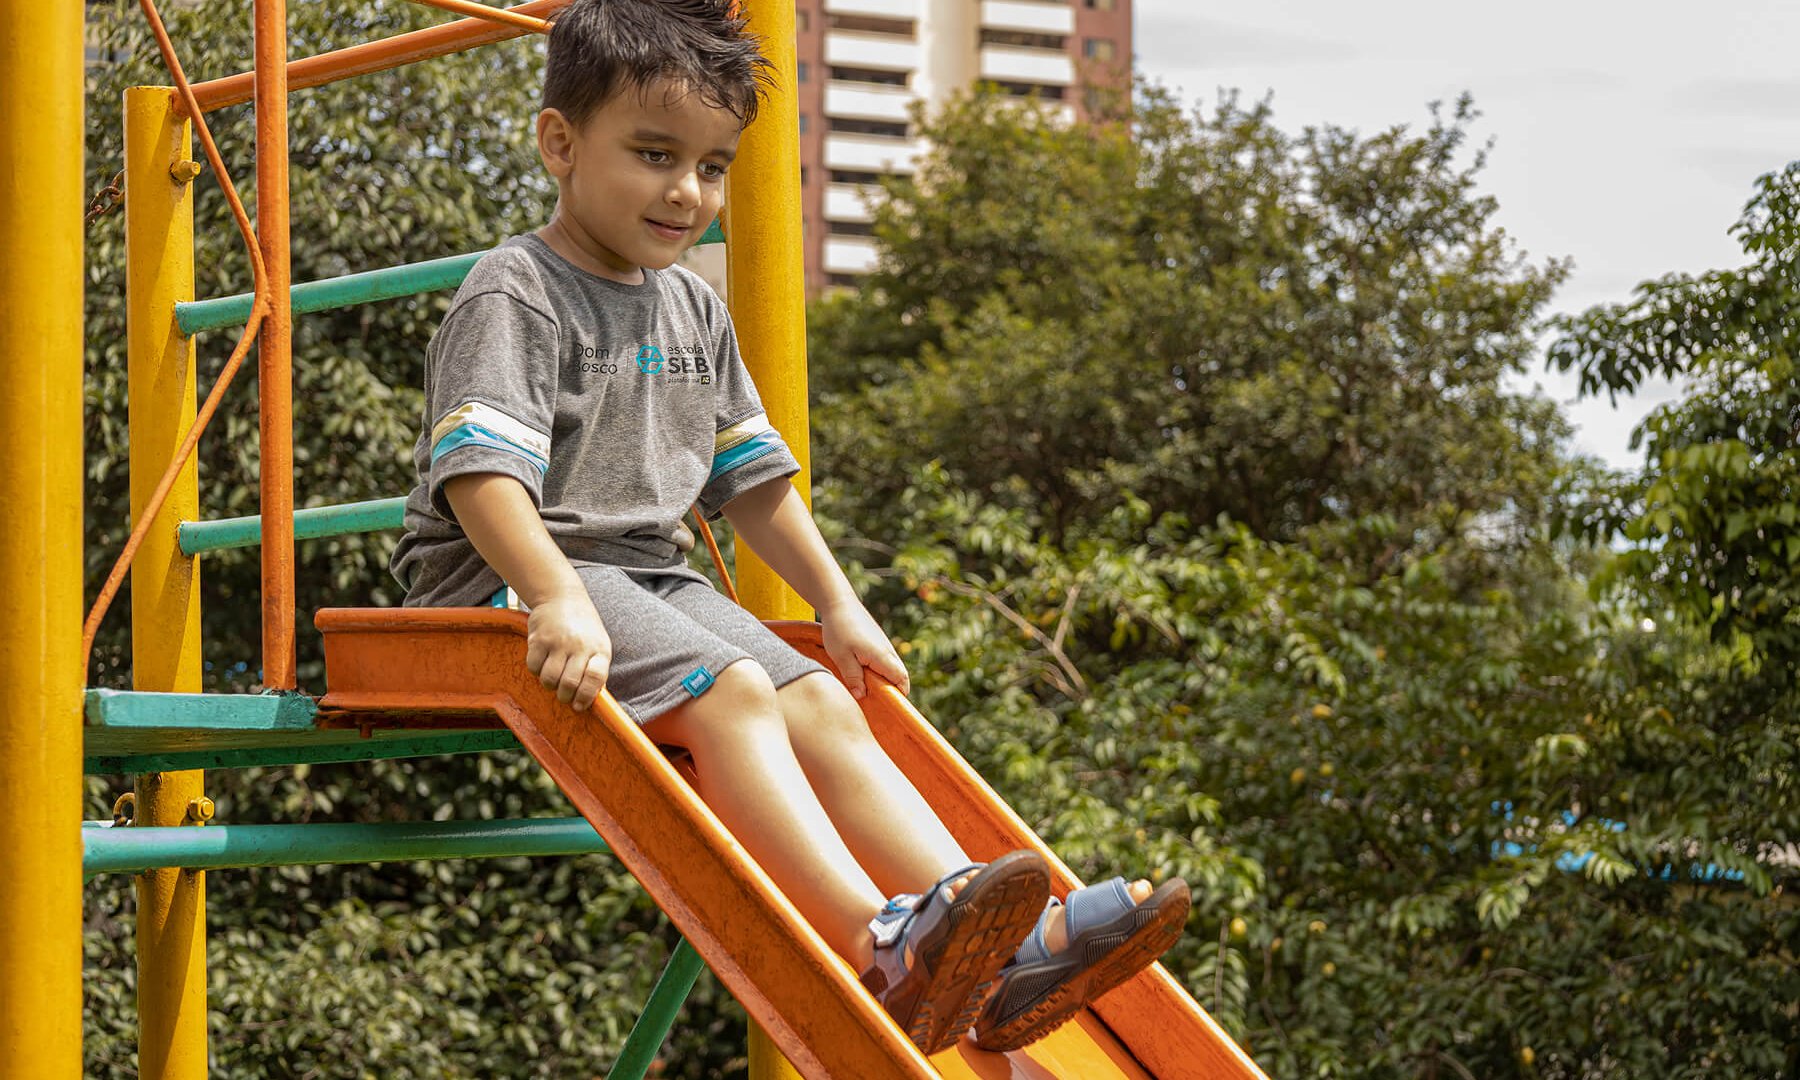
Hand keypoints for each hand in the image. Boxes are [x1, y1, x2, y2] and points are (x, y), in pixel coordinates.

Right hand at [524, 592, 612, 711]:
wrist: (562, 597)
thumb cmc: (583, 627)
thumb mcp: (598, 644)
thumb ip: (596, 669)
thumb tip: (588, 700)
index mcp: (600, 649)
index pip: (596, 678)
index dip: (587, 696)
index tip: (579, 706)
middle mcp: (580, 645)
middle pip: (570, 683)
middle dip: (565, 696)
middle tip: (563, 696)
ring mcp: (559, 642)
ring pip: (550, 679)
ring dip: (549, 685)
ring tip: (553, 678)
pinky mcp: (539, 639)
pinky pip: (534, 667)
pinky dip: (536, 671)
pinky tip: (542, 663)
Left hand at [819, 598, 910, 699]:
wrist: (839, 603)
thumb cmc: (839, 629)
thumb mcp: (841, 657)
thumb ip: (853, 677)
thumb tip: (862, 696)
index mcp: (882, 656)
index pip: (901, 680)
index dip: (899, 695)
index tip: (890, 707)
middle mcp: (888, 651)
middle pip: (900, 675)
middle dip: (893, 689)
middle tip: (877, 702)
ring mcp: (884, 645)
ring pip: (893, 668)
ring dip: (885, 679)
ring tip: (868, 689)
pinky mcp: (878, 641)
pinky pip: (885, 661)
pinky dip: (880, 670)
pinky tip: (864, 674)